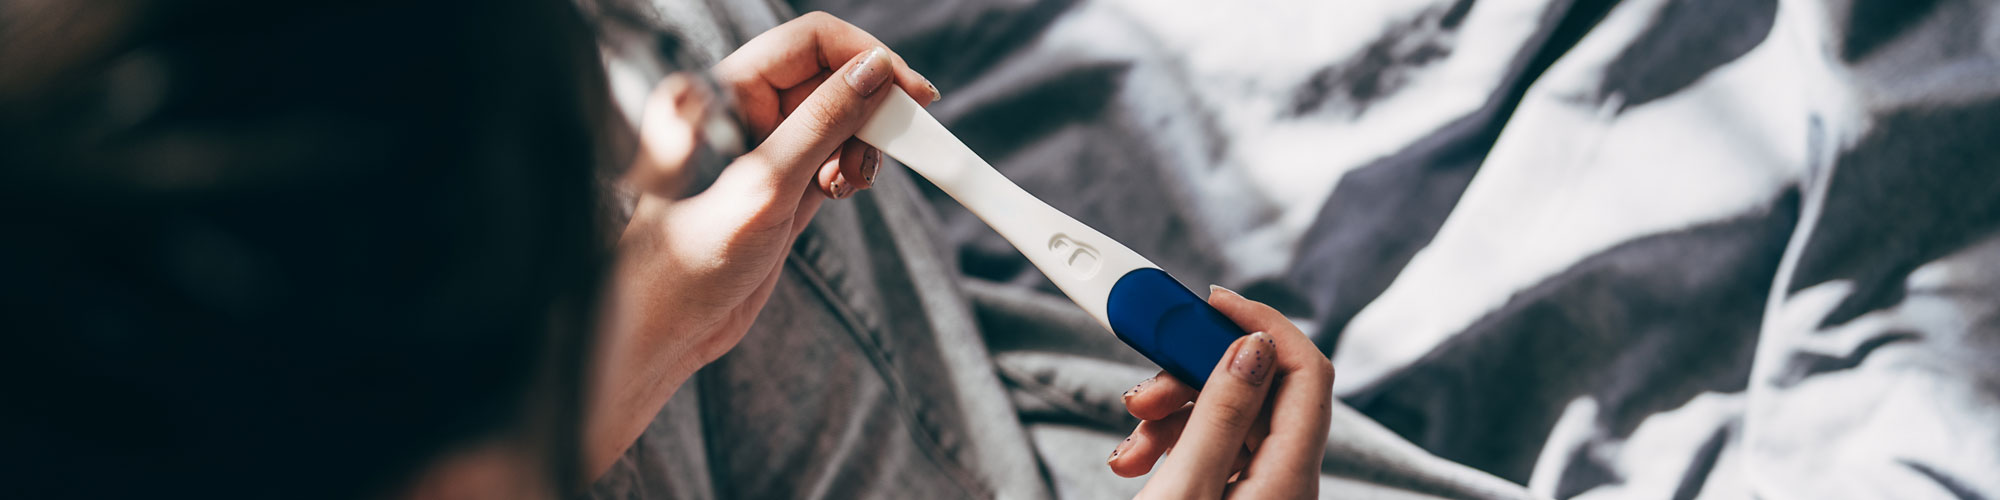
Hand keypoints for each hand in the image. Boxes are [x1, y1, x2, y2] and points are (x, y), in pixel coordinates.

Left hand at [587, 12, 940, 476]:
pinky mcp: (781, 186)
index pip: (810, 42)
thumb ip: (823, 123)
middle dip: (869, 107)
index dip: (865, 56)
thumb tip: (875, 73)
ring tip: (852, 183)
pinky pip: (834, 155)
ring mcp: (765, 149)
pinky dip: (852, 168)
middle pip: (831, 77)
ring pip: (839, 118)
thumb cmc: (685, 262)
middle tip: (897, 144)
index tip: (911, 92)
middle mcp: (743, 111)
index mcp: (723, 90)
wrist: (662, 331)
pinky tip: (842, 192)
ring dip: (863, 143)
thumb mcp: (766, 186)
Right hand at [1111, 286, 1333, 498]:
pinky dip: (1175, 443)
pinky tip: (1139, 459)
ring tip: (1132, 446)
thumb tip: (1251, 346)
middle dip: (1194, 378)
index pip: (1306, 372)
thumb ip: (1220, 416)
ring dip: (1173, 416)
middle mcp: (1285, 480)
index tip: (1210, 302)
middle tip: (1146, 392)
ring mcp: (1263, 490)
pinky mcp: (1236, 497)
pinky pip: (1215, 449)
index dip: (1262, 324)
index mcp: (1288, 478)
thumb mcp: (1185, 490)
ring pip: (1229, 418)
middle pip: (1258, 392)